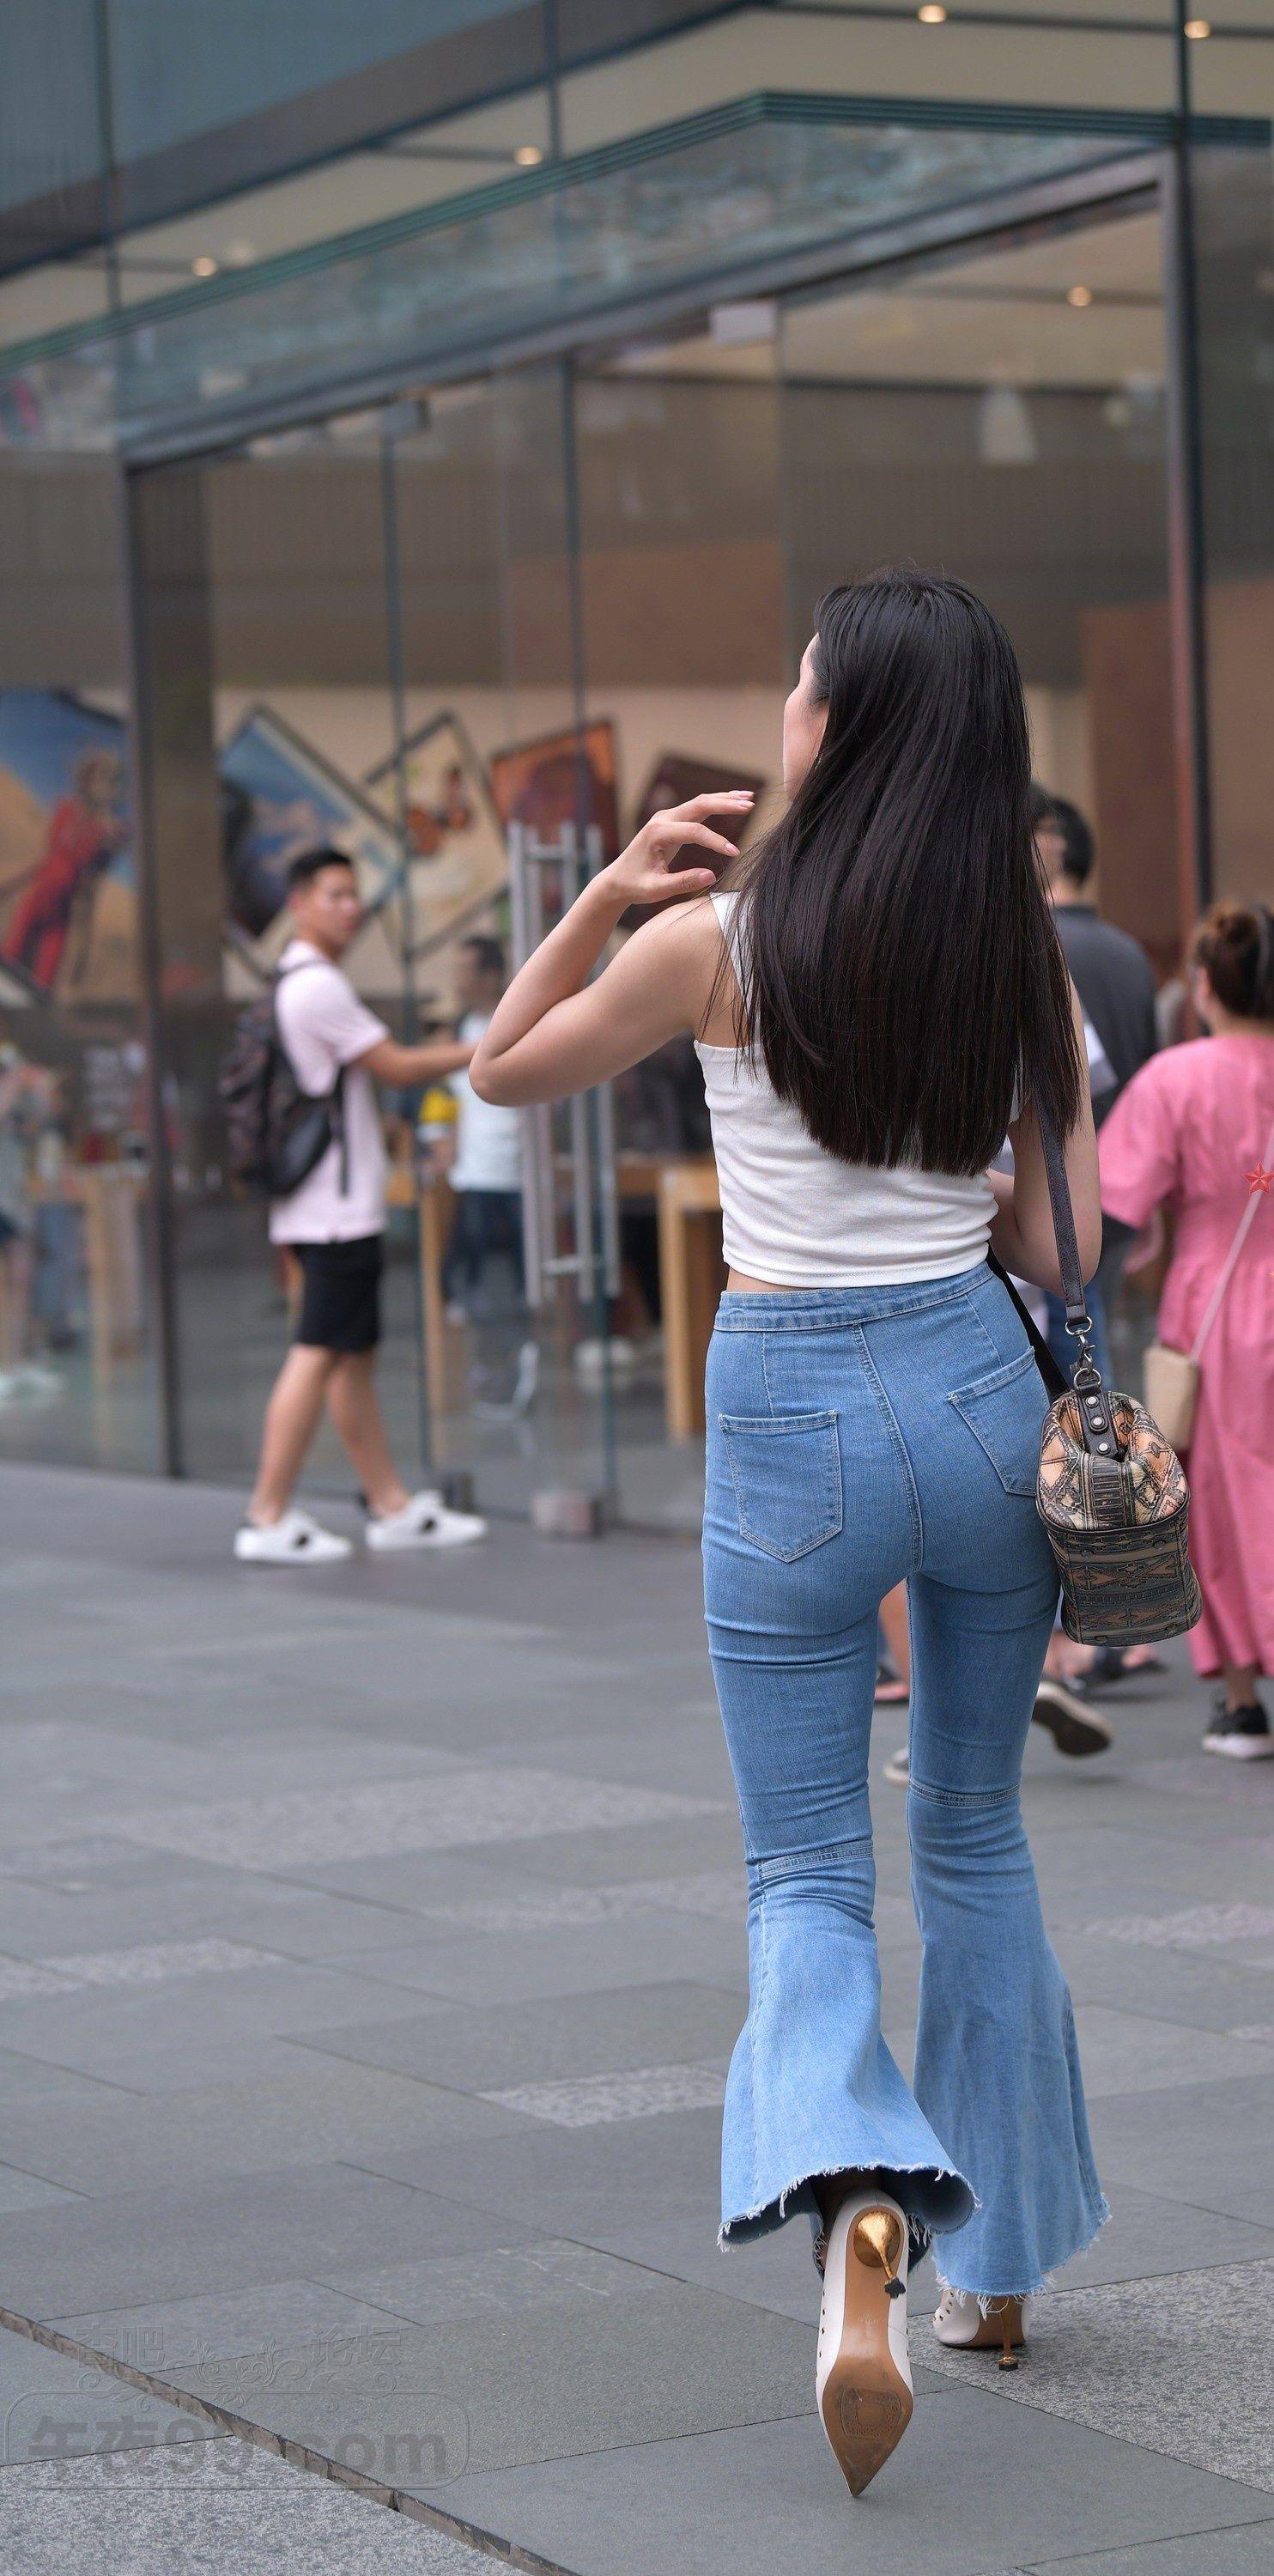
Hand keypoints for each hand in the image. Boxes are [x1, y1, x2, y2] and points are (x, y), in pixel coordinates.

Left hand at [599, 792, 754, 909]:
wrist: (617, 879)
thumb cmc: (635, 885)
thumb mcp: (656, 890)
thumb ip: (683, 883)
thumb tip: (712, 875)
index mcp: (657, 833)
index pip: (693, 831)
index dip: (716, 841)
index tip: (734, 853)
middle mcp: (662, 819)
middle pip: (699, 804)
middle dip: (725, 804)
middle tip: (750, 806)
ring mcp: (667, 817)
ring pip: (700, 802)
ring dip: (724, 800)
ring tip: (749, 800)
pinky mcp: (672, 821)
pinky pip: (697, 808)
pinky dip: (716, 803)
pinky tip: (734, 802)